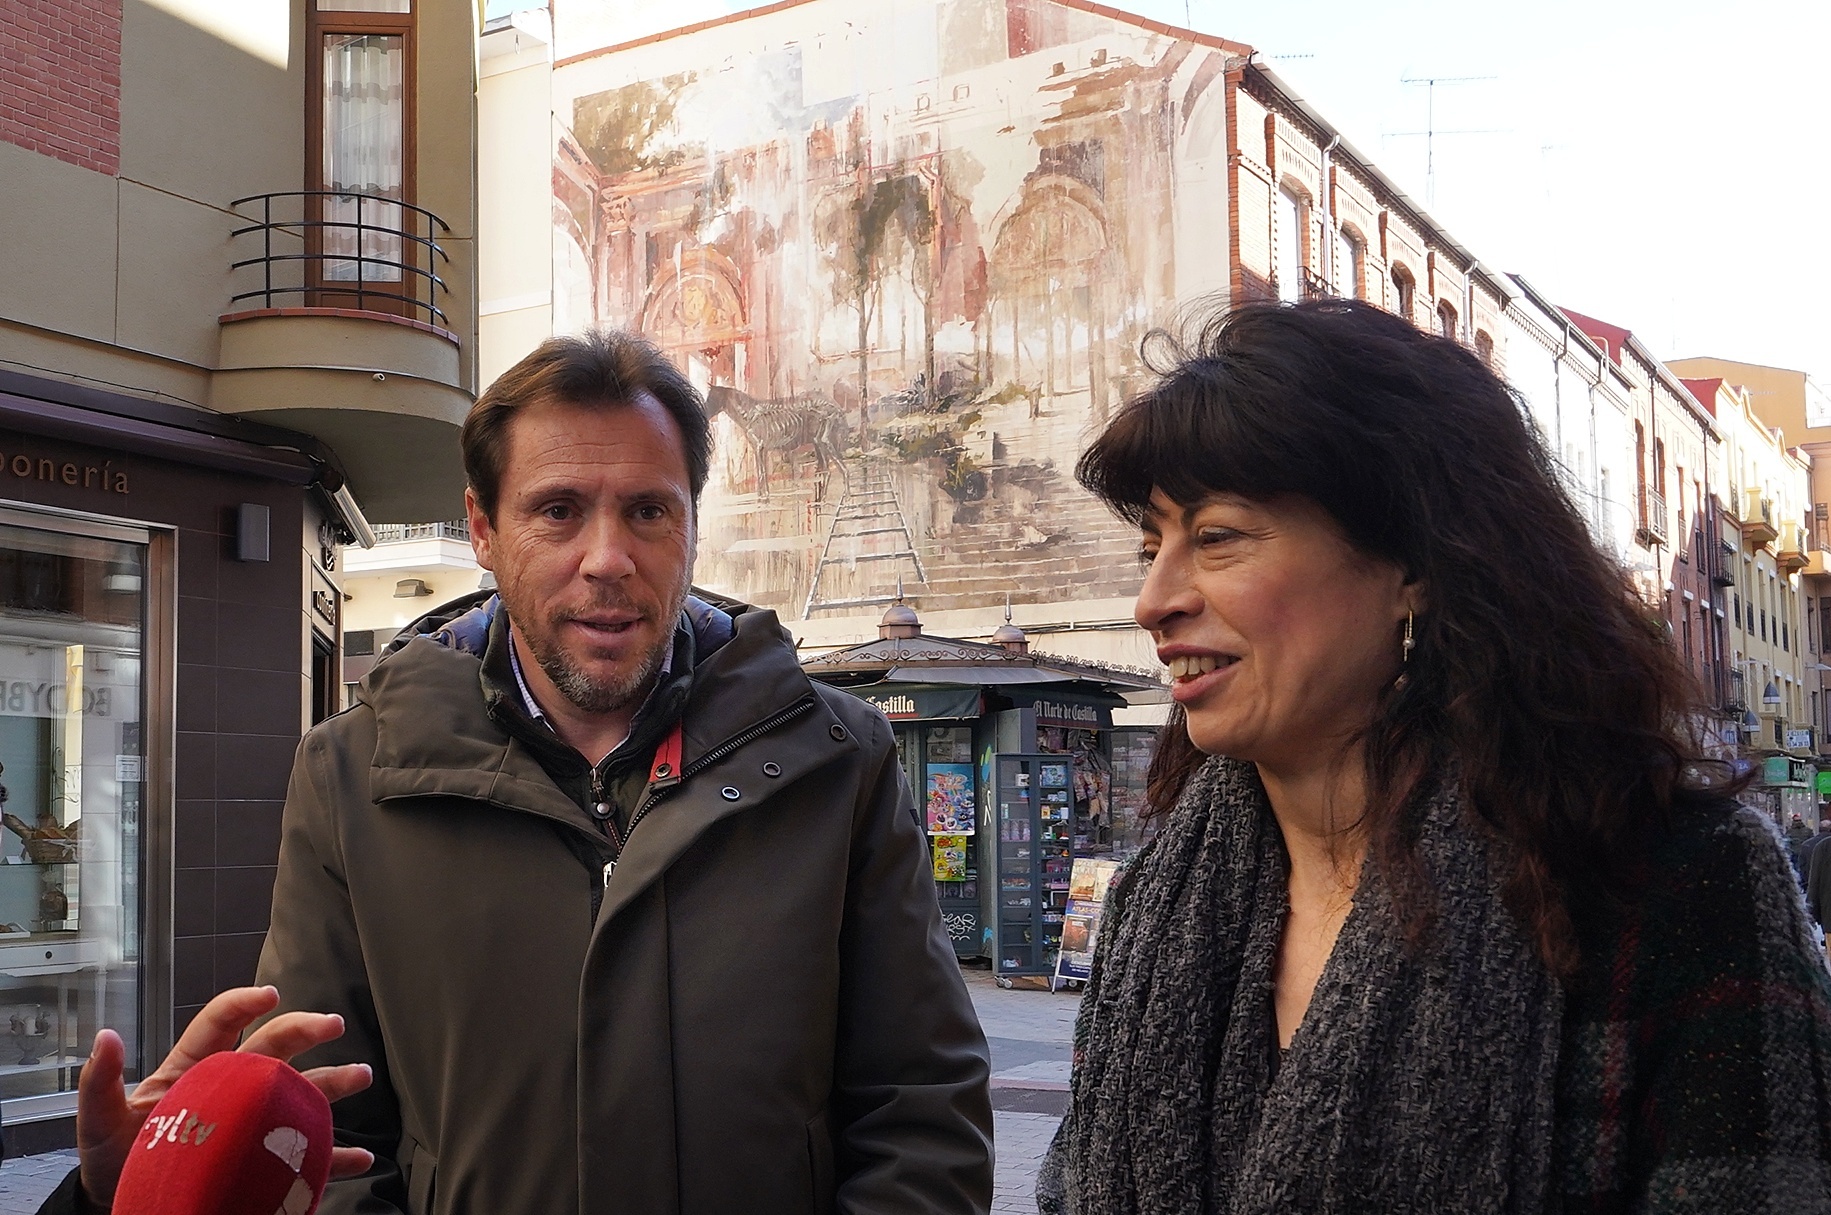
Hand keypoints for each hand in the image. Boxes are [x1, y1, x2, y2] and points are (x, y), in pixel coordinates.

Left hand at [74, 986, 372, 1211]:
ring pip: (298, 1093)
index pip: (221, 1023)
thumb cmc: (114, 1158)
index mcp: (195, 1070)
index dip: (244, 1003)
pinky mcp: (263, 1162)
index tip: (269, 995)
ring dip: (332, 1083)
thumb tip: (107, 1036)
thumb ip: (101, 1082)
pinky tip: (358, 1157)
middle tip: (331, 1025)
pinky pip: (304, 1157)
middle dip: (304, 1031)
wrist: (126, 1202)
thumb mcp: (99, 1122)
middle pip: (272, 1048)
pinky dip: (334, 1157)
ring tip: (359, 1076)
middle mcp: (232, 1087)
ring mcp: (252, 1123)